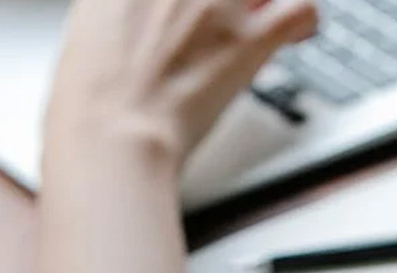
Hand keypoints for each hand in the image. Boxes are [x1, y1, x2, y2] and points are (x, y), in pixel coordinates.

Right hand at [43, 0, 317, 176]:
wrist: (111, 135)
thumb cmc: (93, 100)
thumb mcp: (91, 29)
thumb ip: (125, 9)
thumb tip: (142, 14)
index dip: (188, 0)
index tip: (190, 8)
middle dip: (226, 3)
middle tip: (227, 14)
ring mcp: (216, 5)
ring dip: (266, 0)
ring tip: (263, 13)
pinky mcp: (248, 40)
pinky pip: (301, 8)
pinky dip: (306, 19)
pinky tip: (296, 33)